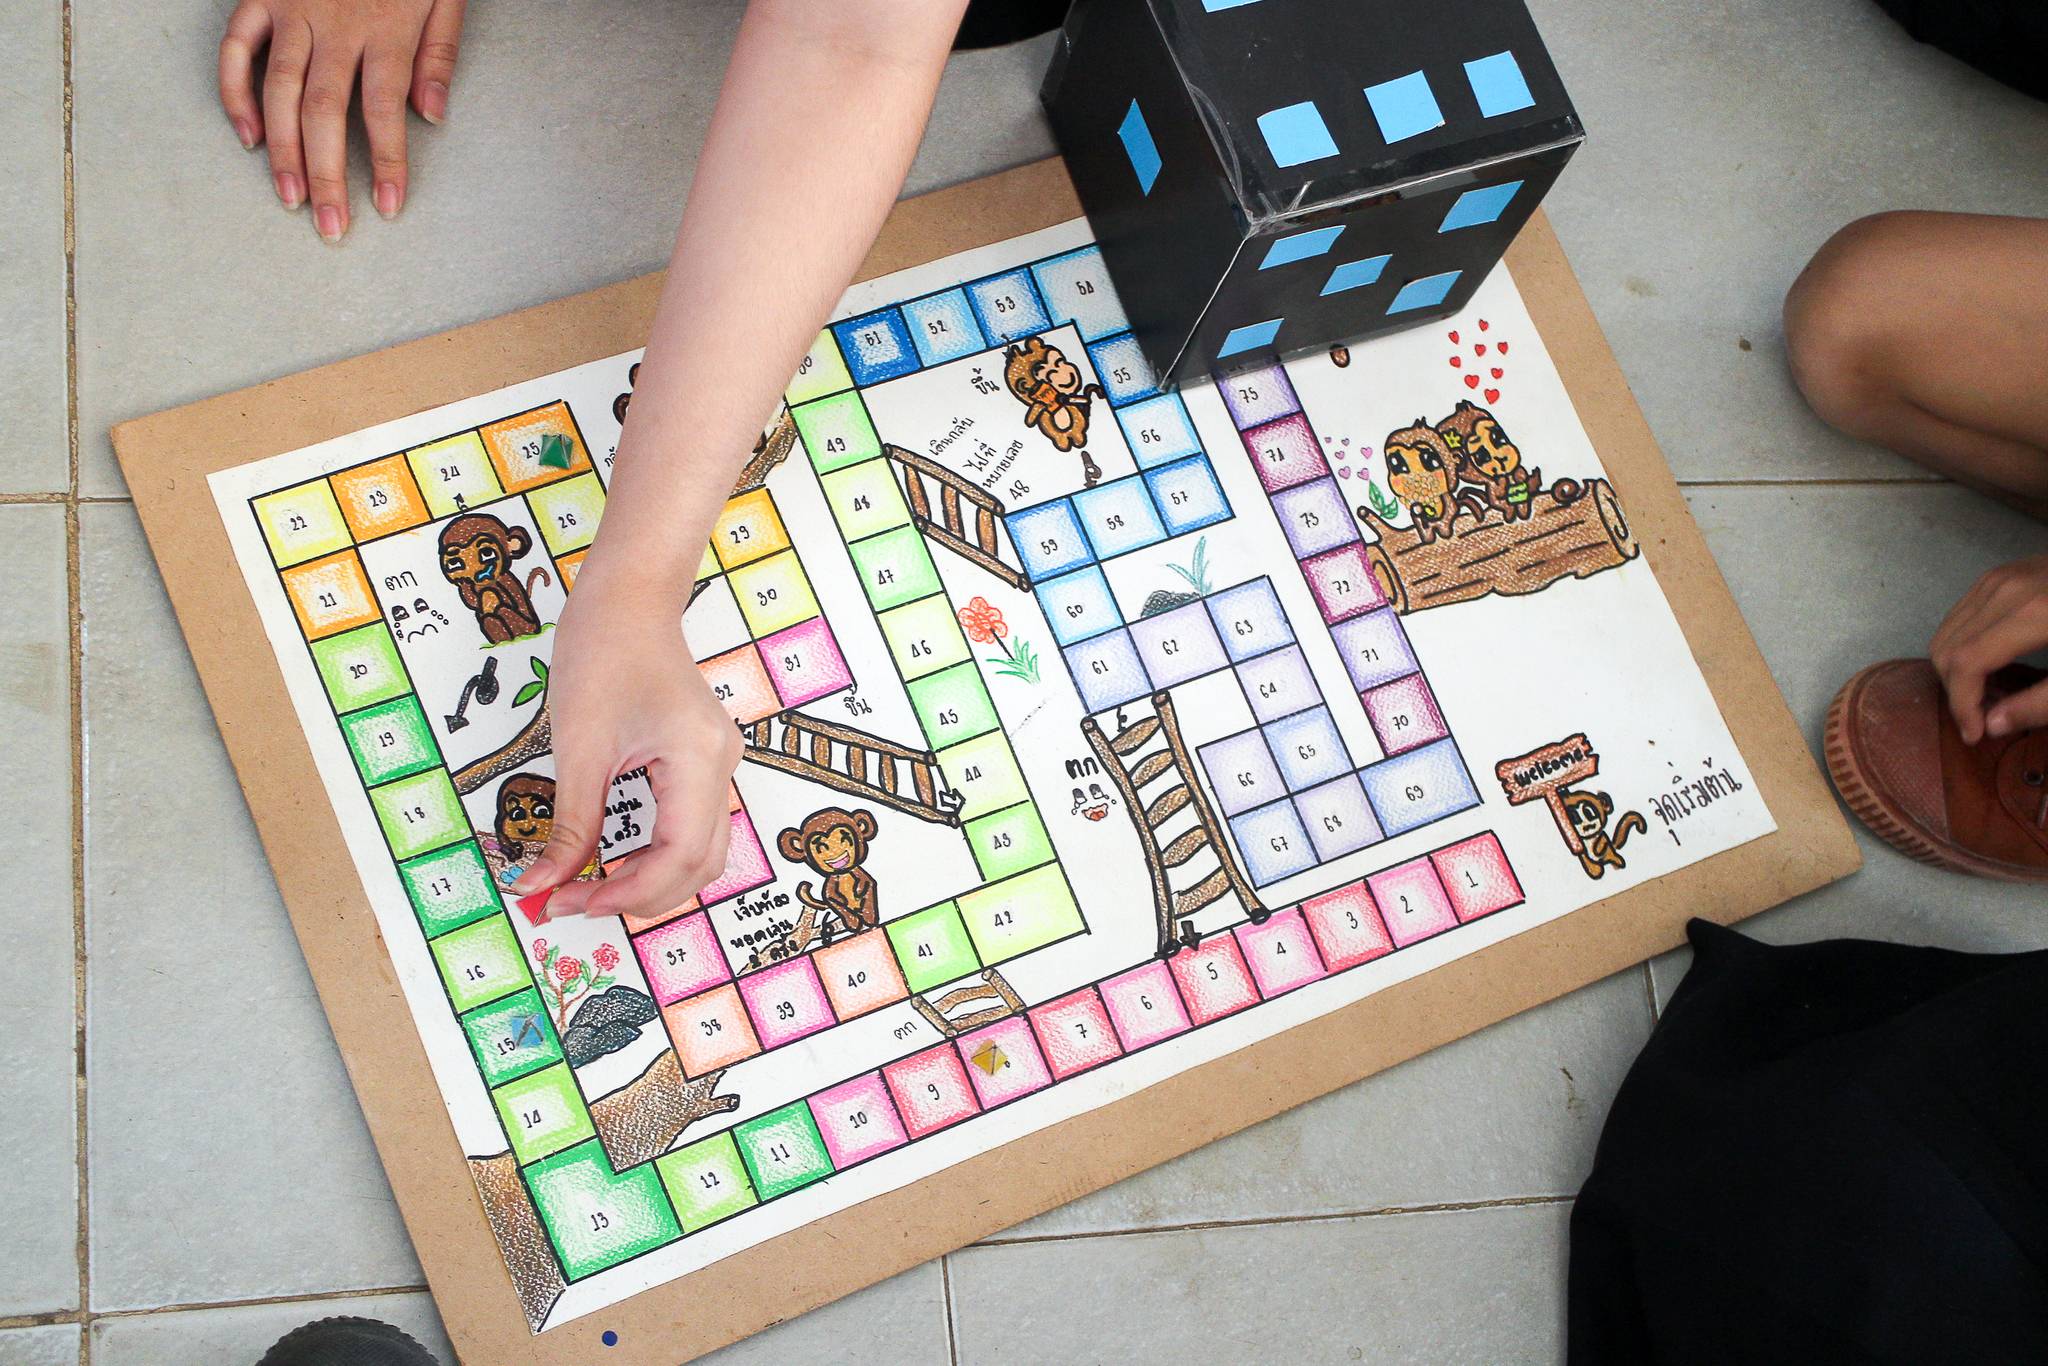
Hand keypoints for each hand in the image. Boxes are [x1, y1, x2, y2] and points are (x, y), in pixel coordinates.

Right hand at [218, 0, 467, 240]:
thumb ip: (439, 54)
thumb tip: (434, 114)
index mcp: (386, 30)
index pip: (384, 112)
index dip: (386, 164)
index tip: (387, 207)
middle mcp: (335, 26)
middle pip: (326, 113)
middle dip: (327, 174)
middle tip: (330, 226)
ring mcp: (292, 11)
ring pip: (280, 91)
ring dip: (283, 150)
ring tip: (290, 199)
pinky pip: (237, 49)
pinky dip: (236, 93)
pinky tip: (249, 137)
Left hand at [509, 577, 742, 920]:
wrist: (627, 600)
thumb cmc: (602, 653)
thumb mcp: (577, 748)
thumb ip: (567, 826)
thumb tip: (538, 886)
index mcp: (699, 758)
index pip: (679, 856)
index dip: (629, 892)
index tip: (572, 903)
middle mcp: (722, 765)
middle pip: (700, 865)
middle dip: (640, 895)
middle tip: (574, 903)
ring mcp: (719, 763)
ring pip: (701, 853)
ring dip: (650, 880)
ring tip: (591, 887)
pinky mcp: (705, 761)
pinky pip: (691, 827)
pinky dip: (657, 855)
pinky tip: (614, 860)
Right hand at [1930, 554, 2047, 742]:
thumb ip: (2043, 703)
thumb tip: (1992, 725)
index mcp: (2031, 614)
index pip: (1966, 662)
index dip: (1962, 704)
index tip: (1976, 734)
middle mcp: (2005, 589)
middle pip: (1948, 646)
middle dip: (1954, 690)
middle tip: (1981, 719)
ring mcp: (2001, 577)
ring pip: (1947, 630)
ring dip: (1956, 668)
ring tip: (1985, 694)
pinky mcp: (2003, 573)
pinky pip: (1962, 613)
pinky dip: (1962, 644)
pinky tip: (1989, 663)